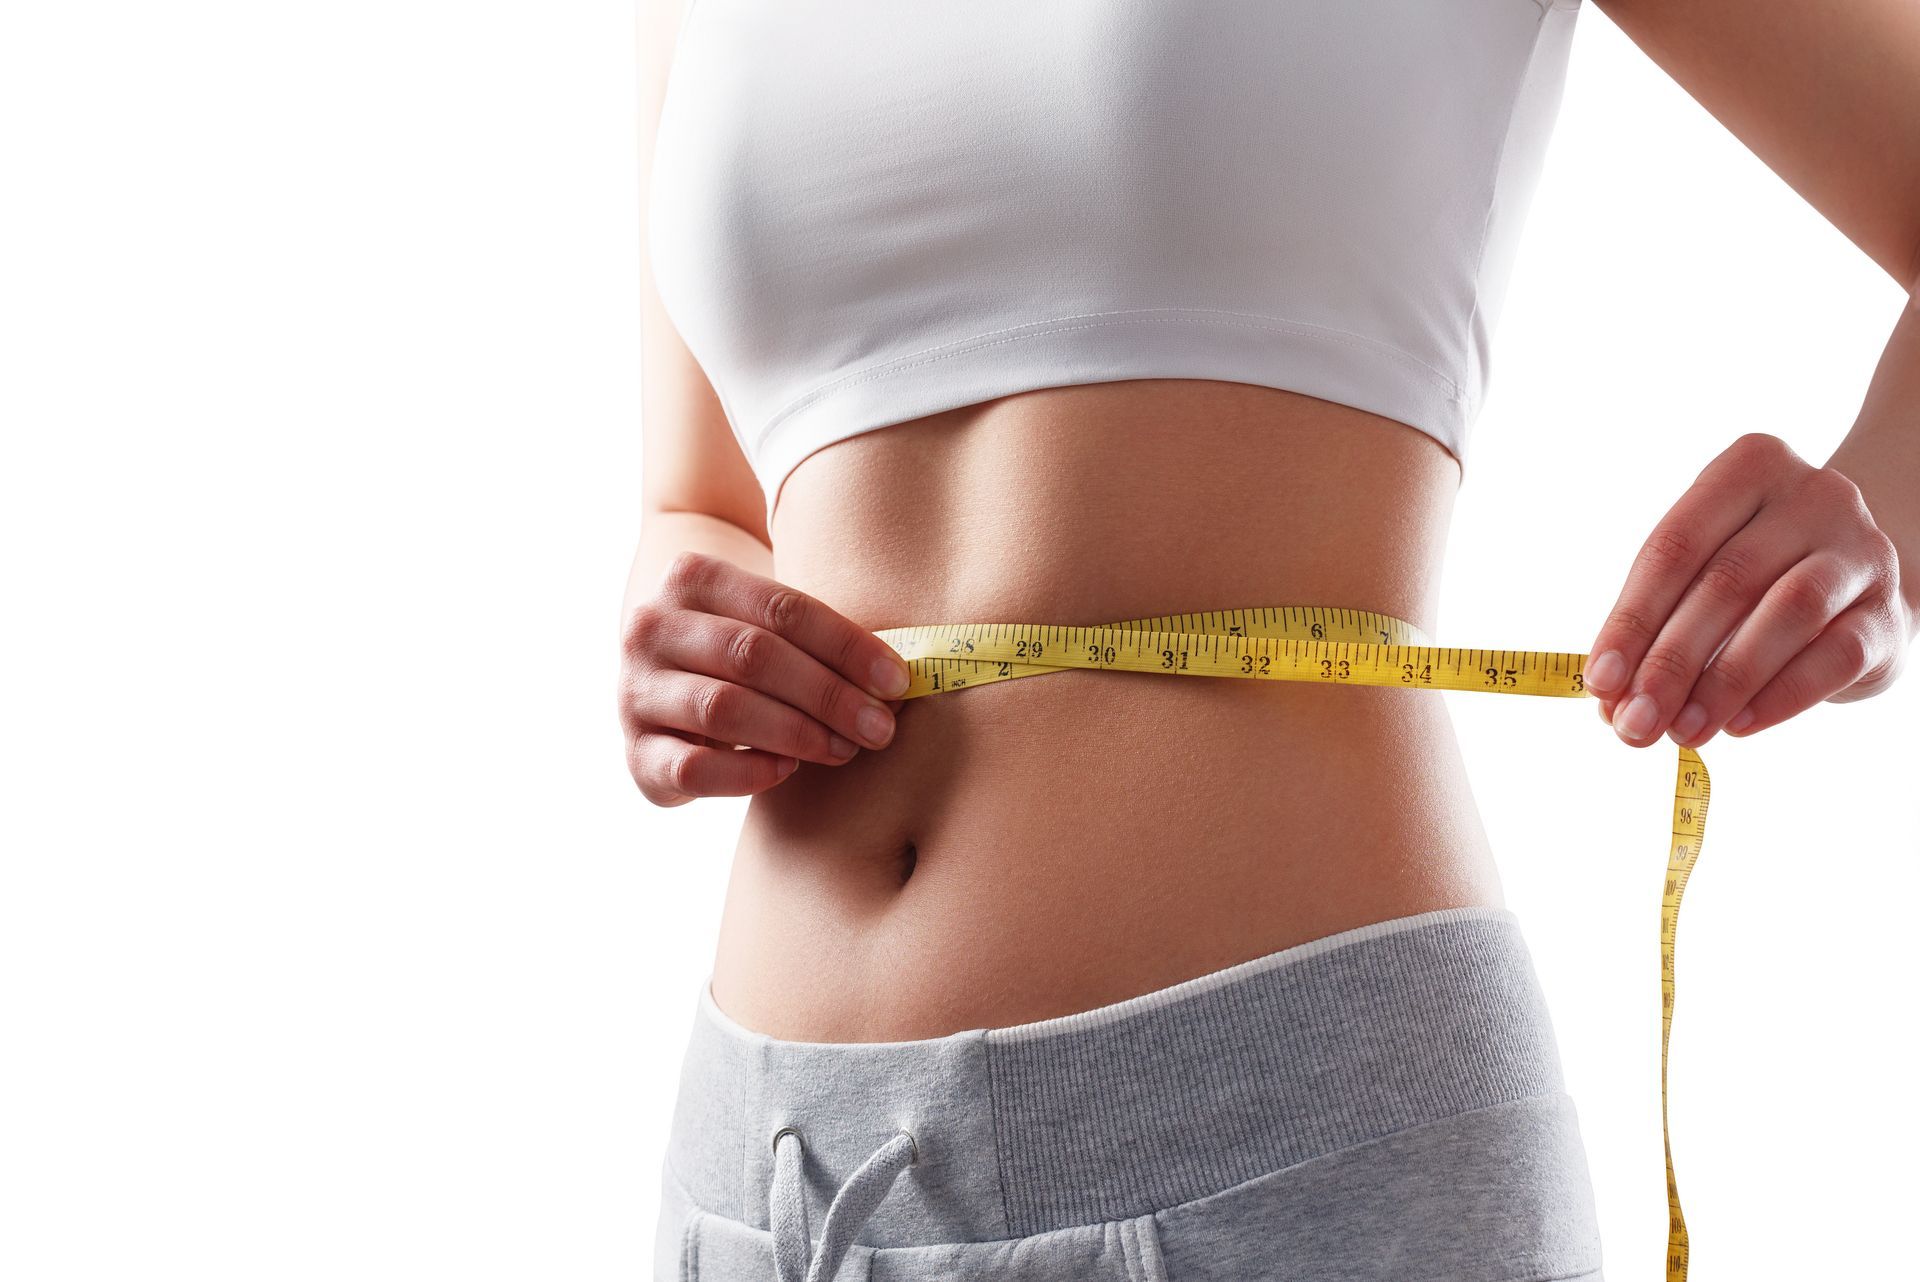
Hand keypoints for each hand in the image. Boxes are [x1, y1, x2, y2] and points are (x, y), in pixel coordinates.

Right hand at [619, 550, 911, 806]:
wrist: (669, 687)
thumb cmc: (742, 652)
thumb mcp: (766, 625)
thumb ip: (817, 639)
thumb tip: (898, 679)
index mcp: (691, 577)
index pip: (781, 607)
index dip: (845, 645)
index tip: (897, 680)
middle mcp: (651, 627)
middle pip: (753, 655)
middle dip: (828, 694)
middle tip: (880, 727)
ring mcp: (634, 690)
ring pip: (723, 709)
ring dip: (797, 732)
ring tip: (845, 749)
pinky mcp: (635, 753)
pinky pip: (692, 768)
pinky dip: (746, 773)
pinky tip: (786, 771)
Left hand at [1585, 432, 1909, 749]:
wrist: (1853, 587)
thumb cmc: (1755, 578)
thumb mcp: (1702, 577)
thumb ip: (1655, 626)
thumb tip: (1611, 701)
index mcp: (1748, 469)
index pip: (1674, 546)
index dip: (1631, 619)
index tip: (1599, 681)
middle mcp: (1813, 496)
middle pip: (1727, 581)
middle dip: (1670, 661)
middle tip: (1634, 722)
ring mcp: (1859, 550)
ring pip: (1787, 613)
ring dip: (1723, 682)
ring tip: (1682, 730)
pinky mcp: (1887, 610)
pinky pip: (1836, 656)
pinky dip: (1780, 696)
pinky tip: (1737, 725)